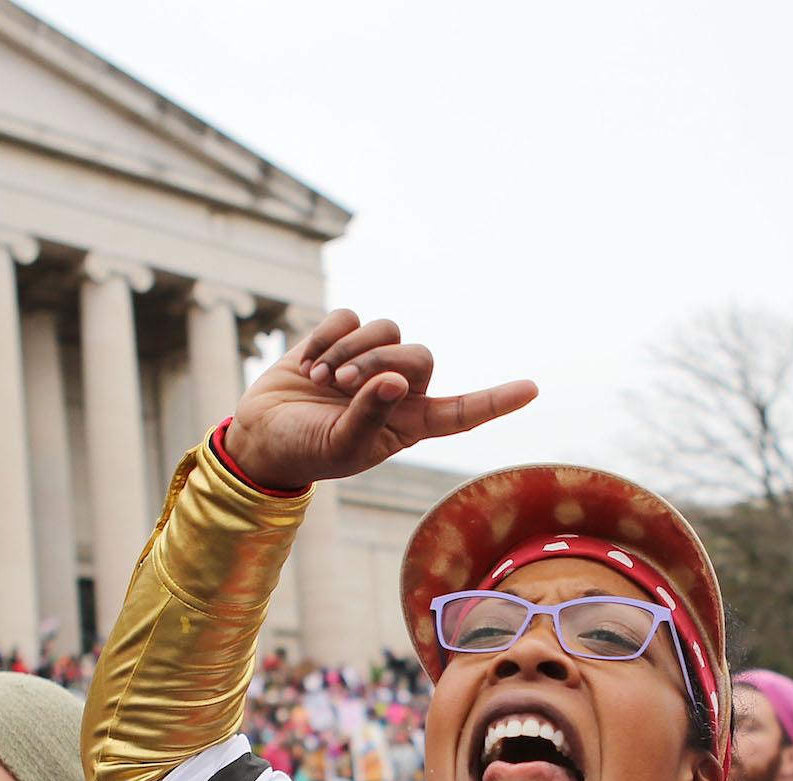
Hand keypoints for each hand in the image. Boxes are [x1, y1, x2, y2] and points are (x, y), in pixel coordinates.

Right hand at [222, 310, 537, 491]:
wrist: (261, 435)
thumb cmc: (306, 451)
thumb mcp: (341, 445)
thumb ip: (370, 416)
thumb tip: (396, 381)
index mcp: (409, 424)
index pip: (462, 412)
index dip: (495, 401)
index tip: (532, 390)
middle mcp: (398, 390)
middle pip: (419, 356)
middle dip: (381, 362)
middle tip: (341, 385)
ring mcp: (370, 361)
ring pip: (386, 330)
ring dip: (352, 350)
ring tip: (320, 379)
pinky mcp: (340, 338)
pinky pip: (350, 317)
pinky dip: (328, 336)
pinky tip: (307, 362)